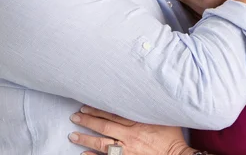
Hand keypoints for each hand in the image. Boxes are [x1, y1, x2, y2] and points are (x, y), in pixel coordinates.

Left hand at [68, 106, 193, 154]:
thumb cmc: (172, 138)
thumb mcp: (163, 118)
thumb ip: (149, 109)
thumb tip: (142, 96)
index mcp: (138, 123)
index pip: (113, 113)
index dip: (98, 109)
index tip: (86, 106)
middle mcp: (130, 136)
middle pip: (104, 126)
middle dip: (88, 121)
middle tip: (75, 117)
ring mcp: (127, 150)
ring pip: (102, 143)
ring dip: (86, 139)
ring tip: (73, 135)